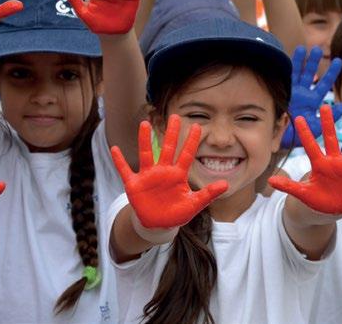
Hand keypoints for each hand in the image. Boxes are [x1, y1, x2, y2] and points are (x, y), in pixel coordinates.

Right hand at [111, 116, 227, 228]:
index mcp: (178, 175)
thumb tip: (226, 185)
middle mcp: (163, 171)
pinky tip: (115, 148)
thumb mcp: (194, 204)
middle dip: (171, 133)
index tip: (197, 126)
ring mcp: (148, 176)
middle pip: (167, 148)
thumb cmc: (177, 212)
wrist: (158, 224)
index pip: (186, 154)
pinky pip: (125, 170)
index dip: (191, 141)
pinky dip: (120, 161)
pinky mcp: (134, 185)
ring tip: (144, 124)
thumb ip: (208, 194)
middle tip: (175, 116)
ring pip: (146, 154)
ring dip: (145, 140)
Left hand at [268, 106, 341, 213]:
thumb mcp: (303, 193)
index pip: (311, 146)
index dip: (305, 133)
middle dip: (328, 124)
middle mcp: (335, 161)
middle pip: (331, 139)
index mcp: (320, 164)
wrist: (335, 208)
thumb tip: (270, 180)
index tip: (298, 118)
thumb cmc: (319, 199)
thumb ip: (289, 186)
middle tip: (325, 106)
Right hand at [281, 46, 341, 148]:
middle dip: (314, 61)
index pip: (324, 83)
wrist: (280, 142)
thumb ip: (331, 117)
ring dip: (302, 61)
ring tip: (305, 48)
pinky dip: (289, 66)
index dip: (331, 72)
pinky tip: (293, 55)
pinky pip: (286, 78)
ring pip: (298, 73)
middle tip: (320, 49)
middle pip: (310, 74)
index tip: (338, 60)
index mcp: (312, 101)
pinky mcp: (282, 93)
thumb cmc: (299, 137)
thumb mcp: (318, 127)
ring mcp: (292, 92)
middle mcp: (302, 94)